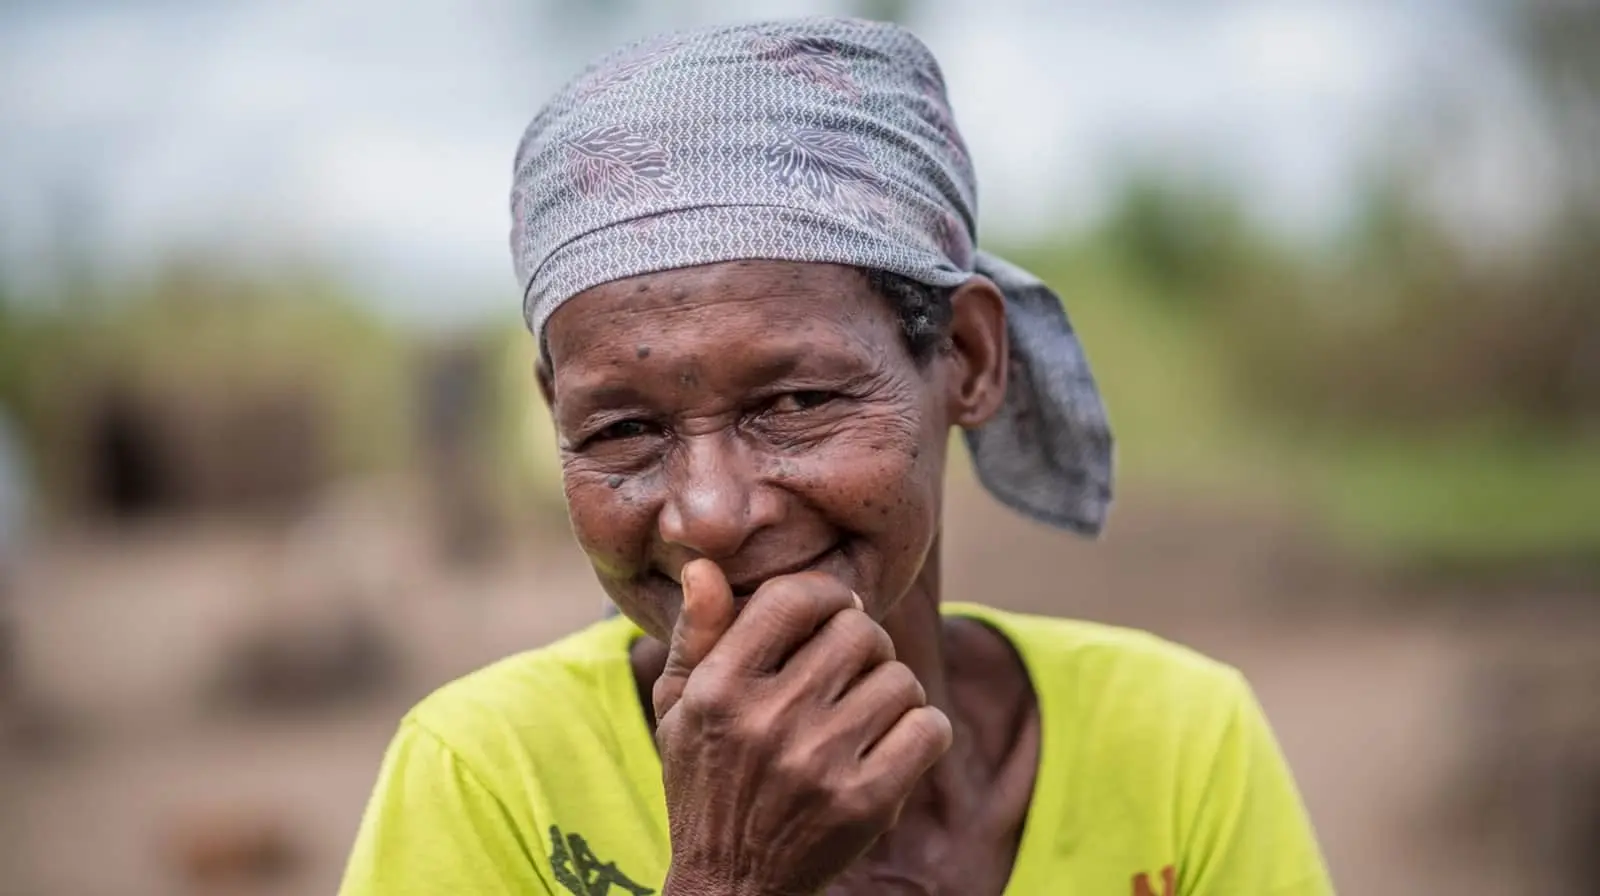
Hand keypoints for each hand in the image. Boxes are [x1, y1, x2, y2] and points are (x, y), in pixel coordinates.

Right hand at [654, 560, 952, 895]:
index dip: (828, 594)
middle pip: (860, 631)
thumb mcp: (679, 708)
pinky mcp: (866, 803)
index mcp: (720, 688)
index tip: (836, 613)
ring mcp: (820, 763)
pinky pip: (929, 728)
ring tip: (868, 713)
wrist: (730, 886)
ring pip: (899, 678)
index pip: (793, 599)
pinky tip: (895, 745)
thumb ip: (696, 634)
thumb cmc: (705, 783)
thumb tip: (706, 566)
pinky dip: (923, 731)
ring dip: (893, 691)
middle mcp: (768, 721)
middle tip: (853, 670)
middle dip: (865, 644)